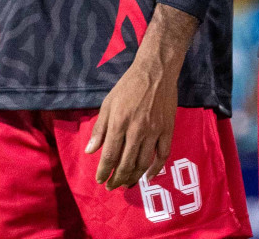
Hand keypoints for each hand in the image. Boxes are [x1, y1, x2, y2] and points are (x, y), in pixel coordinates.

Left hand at [86, 58, 176, 189]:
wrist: (156, 72)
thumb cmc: (128, 86)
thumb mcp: (108, 103)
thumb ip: (99, 128)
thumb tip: (90, 151)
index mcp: (119, 122)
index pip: (109, 155)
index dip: (104, 171)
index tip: (100, 180)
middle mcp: (136, 130)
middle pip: (126, 163)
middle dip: (117, 179)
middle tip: (111, 187)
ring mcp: (154, 131)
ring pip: (143, 163)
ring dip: (133, 177)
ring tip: (126, 184)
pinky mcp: (168, 130)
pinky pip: (163, 155)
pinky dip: (156, 169)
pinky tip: (148, 176)